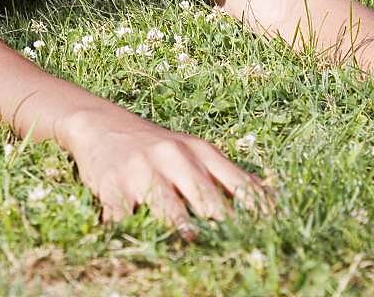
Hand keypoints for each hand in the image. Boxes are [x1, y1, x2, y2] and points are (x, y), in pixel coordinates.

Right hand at [62, 107, 269, 237]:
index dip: (258, 213)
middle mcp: (173, 158)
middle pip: (206, 199)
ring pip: (167, 208)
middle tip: (239, 251)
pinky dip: (133, 235)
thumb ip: (227, 175)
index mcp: (199, 152)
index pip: (238, 184)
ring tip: (193, 244)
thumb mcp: (194, 151)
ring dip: (181, 229)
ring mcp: (142, 171)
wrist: (99, 122)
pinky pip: (123, 218)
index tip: (274, 236)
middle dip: (222, 227)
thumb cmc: (157, 146)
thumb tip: (273, 202)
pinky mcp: (112, 187)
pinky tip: (141, 246)